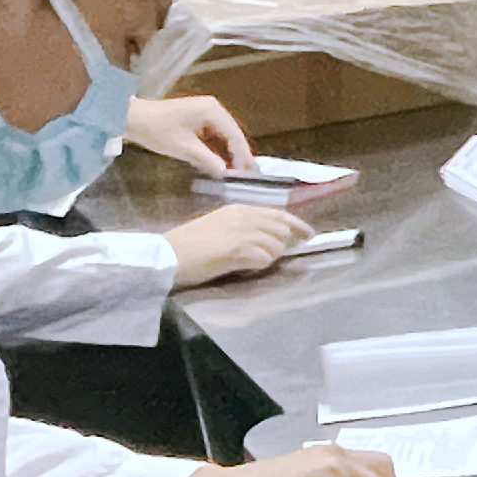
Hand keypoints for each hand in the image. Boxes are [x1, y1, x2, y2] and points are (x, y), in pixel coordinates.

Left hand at [123, 92, 256, 173]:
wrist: (132, 118)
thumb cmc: (155, 128)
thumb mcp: (183, 147)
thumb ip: (207, 160)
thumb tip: (224, 172)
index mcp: (212, 111)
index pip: (234, 136)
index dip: (242, 156)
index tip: (245, 173)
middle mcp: (212, 110)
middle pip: (232, 136)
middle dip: (238, 156)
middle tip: (248, 175)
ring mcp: (204, 115)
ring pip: (223, 138)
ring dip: (227, 155)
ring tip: (236, 173)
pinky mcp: (196, 122)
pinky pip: (212, 138)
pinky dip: (216, 151)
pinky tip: (219, 165)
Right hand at [164, 203, 312, 286]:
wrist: (168, 254)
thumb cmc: (190, 244)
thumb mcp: (221, 226)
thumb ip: (245, 228)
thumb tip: (271, 239)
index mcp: (239, 209)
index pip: (278, 214)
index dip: (296, 225)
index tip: (308, 234)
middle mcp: (244, 216)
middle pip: (282, 228)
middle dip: (286, 243)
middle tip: (285, 253)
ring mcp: (242, 231)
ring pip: (276, 245)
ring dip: (270, 257)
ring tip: (251, 262)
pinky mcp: (237, 249)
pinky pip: (264, 259)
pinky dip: (259, 265)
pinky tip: (245, 267)